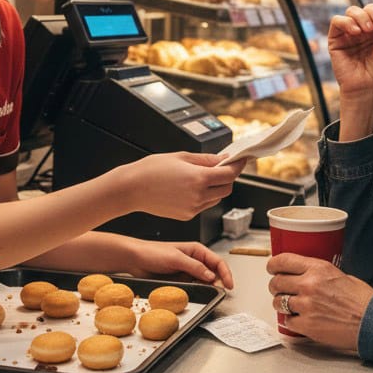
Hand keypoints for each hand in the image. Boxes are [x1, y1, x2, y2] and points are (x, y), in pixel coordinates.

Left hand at [121, 239, 233, 288]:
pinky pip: (194, 287)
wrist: (136, 259)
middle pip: (214, 272)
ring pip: (205, 281)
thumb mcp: (176, 258)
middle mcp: (195, 260)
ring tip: (210, 294)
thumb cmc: (153, 252)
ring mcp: (188, 271)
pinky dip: (198, 291)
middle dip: (219, 282)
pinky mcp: (181, 280)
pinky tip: (197, 294)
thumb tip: (211, 276)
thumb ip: (195, 267)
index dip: (226, 273)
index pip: (218, 261)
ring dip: (208, 288)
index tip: (229, 285)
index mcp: (197, 250)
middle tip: (220, 292)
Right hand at [124, 152, 245, 219]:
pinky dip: (204, 197)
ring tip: (201, 177)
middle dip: (227, 177)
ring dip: (216, 188)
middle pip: (227, 188)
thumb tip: (222, 159)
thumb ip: (206, 159)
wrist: (131, 189)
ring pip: (216, 198)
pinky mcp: (186, 216)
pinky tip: (190, 188)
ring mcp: (193, 208)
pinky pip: (203, 205)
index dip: (238, 165)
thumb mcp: (181, 157)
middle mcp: (198, 196)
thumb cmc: (151, 170)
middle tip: (220, 167)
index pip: (229, 174)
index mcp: (199, 178)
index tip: (241, 160)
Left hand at [266, 253, 372, 351]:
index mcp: (317, 268)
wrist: (372, 322)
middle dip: (275, 286)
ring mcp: (306, 306)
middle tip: (279, 289)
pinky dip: (292, 321)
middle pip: (276, 282)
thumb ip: (318, 273)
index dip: (273, 265)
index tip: (271, 268)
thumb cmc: (362, 300)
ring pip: (278, 302)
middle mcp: (309, 285)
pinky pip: (288, 321)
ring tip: (289, 305)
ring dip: (281, 304)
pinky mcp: (307, 325)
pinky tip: (300, 319)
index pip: (283, 261)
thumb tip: (304, 274)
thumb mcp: (339, 275)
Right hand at [327, 1, 372, 101]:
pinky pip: (337, 21)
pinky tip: (356, 32)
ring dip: (361, 17)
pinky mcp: (336, 39)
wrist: (369, 88)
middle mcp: (363, 29)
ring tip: (368, 30)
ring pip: (352, 11)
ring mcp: (349, 33)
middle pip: (366, 7)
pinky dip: (346, 22)